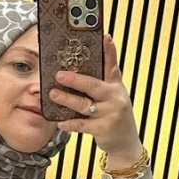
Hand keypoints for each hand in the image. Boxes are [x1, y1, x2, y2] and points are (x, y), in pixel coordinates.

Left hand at [49, 35, 143, 164]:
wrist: (125, 142)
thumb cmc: (114, 115)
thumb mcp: (113, 96)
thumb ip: (101, 82)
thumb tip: (78, 69)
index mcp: (116, 86)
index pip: (112, 65)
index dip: (109, 50)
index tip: (105, 36)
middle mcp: (115, 98)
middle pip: (93, 85)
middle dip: (75, 80)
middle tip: (59, 75)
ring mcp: (110, 114)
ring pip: (84, 105)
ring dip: (67, 99)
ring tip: (53, 94)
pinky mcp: (104, 129)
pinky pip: (82, 125)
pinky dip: (70, 124)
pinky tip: (60, 122)